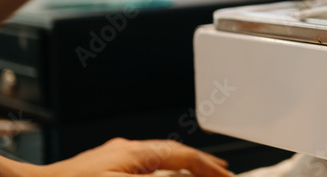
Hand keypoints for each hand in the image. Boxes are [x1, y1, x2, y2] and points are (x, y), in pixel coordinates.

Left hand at [25, 137, 232, 175]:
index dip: (209, 168)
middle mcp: (125, 152)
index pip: (183, 156)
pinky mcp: (99, 169)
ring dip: (179, 168)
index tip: (227, 176)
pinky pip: (140, 166)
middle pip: (172, 153)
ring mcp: (111, 159)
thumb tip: (186, 176)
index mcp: (135, 154)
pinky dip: (159, 172)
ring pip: (156, 159)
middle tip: (220, 173)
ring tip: (195, 176)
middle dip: (198, 164)